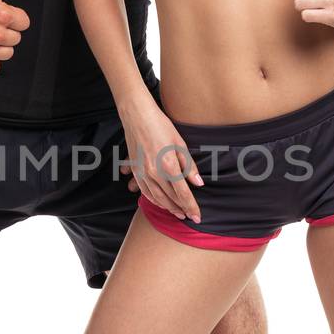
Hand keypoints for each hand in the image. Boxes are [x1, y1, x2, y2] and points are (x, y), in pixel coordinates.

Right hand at [120, 97, 204, 221]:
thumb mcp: (180, 144)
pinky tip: (160, 202)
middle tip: (190, 217)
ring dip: (168, 207)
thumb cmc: (161, 126)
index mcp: (168, 166)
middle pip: (170, 199)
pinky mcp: (135, 171)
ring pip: (157, 198)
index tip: (198, 217)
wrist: (137, 116)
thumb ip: (189, 166)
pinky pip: (145, 192)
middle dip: (181, 210)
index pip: (183, 194)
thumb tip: (198, 184)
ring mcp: (143, 173)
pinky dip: (154, 200)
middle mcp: (154, 173)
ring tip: (178, 213)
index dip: (191, 207)